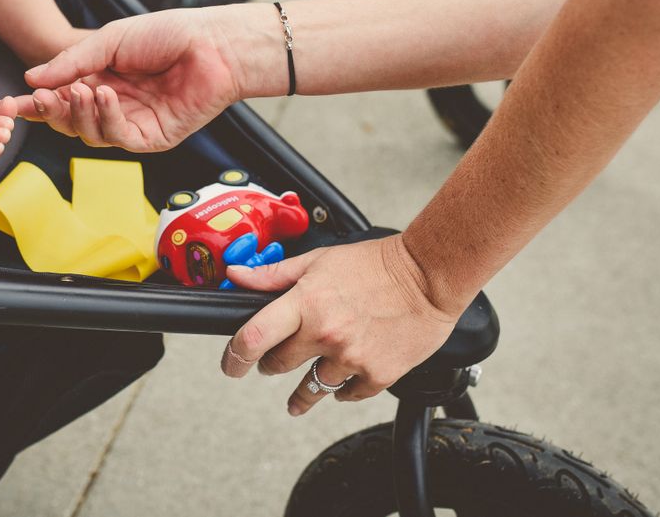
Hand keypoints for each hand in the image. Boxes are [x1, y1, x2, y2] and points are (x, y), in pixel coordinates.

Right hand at [17, 5, 268, 152]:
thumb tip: (30, 77)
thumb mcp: (110, 40)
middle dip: (52, 112)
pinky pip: (119, 139)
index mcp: (102, 79)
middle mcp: (114, 105)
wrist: (212, 44)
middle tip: (41, 98)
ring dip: (78, 114)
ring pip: (89, 135)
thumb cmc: (168, 34)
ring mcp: (133, 123)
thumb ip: (71, 62)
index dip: (38, 102)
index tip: (14, 101)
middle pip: (70, 123)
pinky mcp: (152, 138)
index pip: (61, 99)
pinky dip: (106, 118)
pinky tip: (105, 96)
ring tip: (80, 89)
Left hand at [219, 234, 466, 414]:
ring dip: (302, 392)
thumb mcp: (319, 260)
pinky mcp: (377, 375)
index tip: (231, 364)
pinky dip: (341, 390)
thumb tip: (236, 274)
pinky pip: (346, 394)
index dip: (234, 356)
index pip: (254, 337)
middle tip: (273, 363)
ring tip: (298, 398)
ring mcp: (352, 357)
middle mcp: (326, 333)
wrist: (429, 276)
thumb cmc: (376, 264)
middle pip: (278, 365)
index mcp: (306, 303)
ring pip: (311, 389)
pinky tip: (340, 383)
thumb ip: (274, 275)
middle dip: (271, 365)